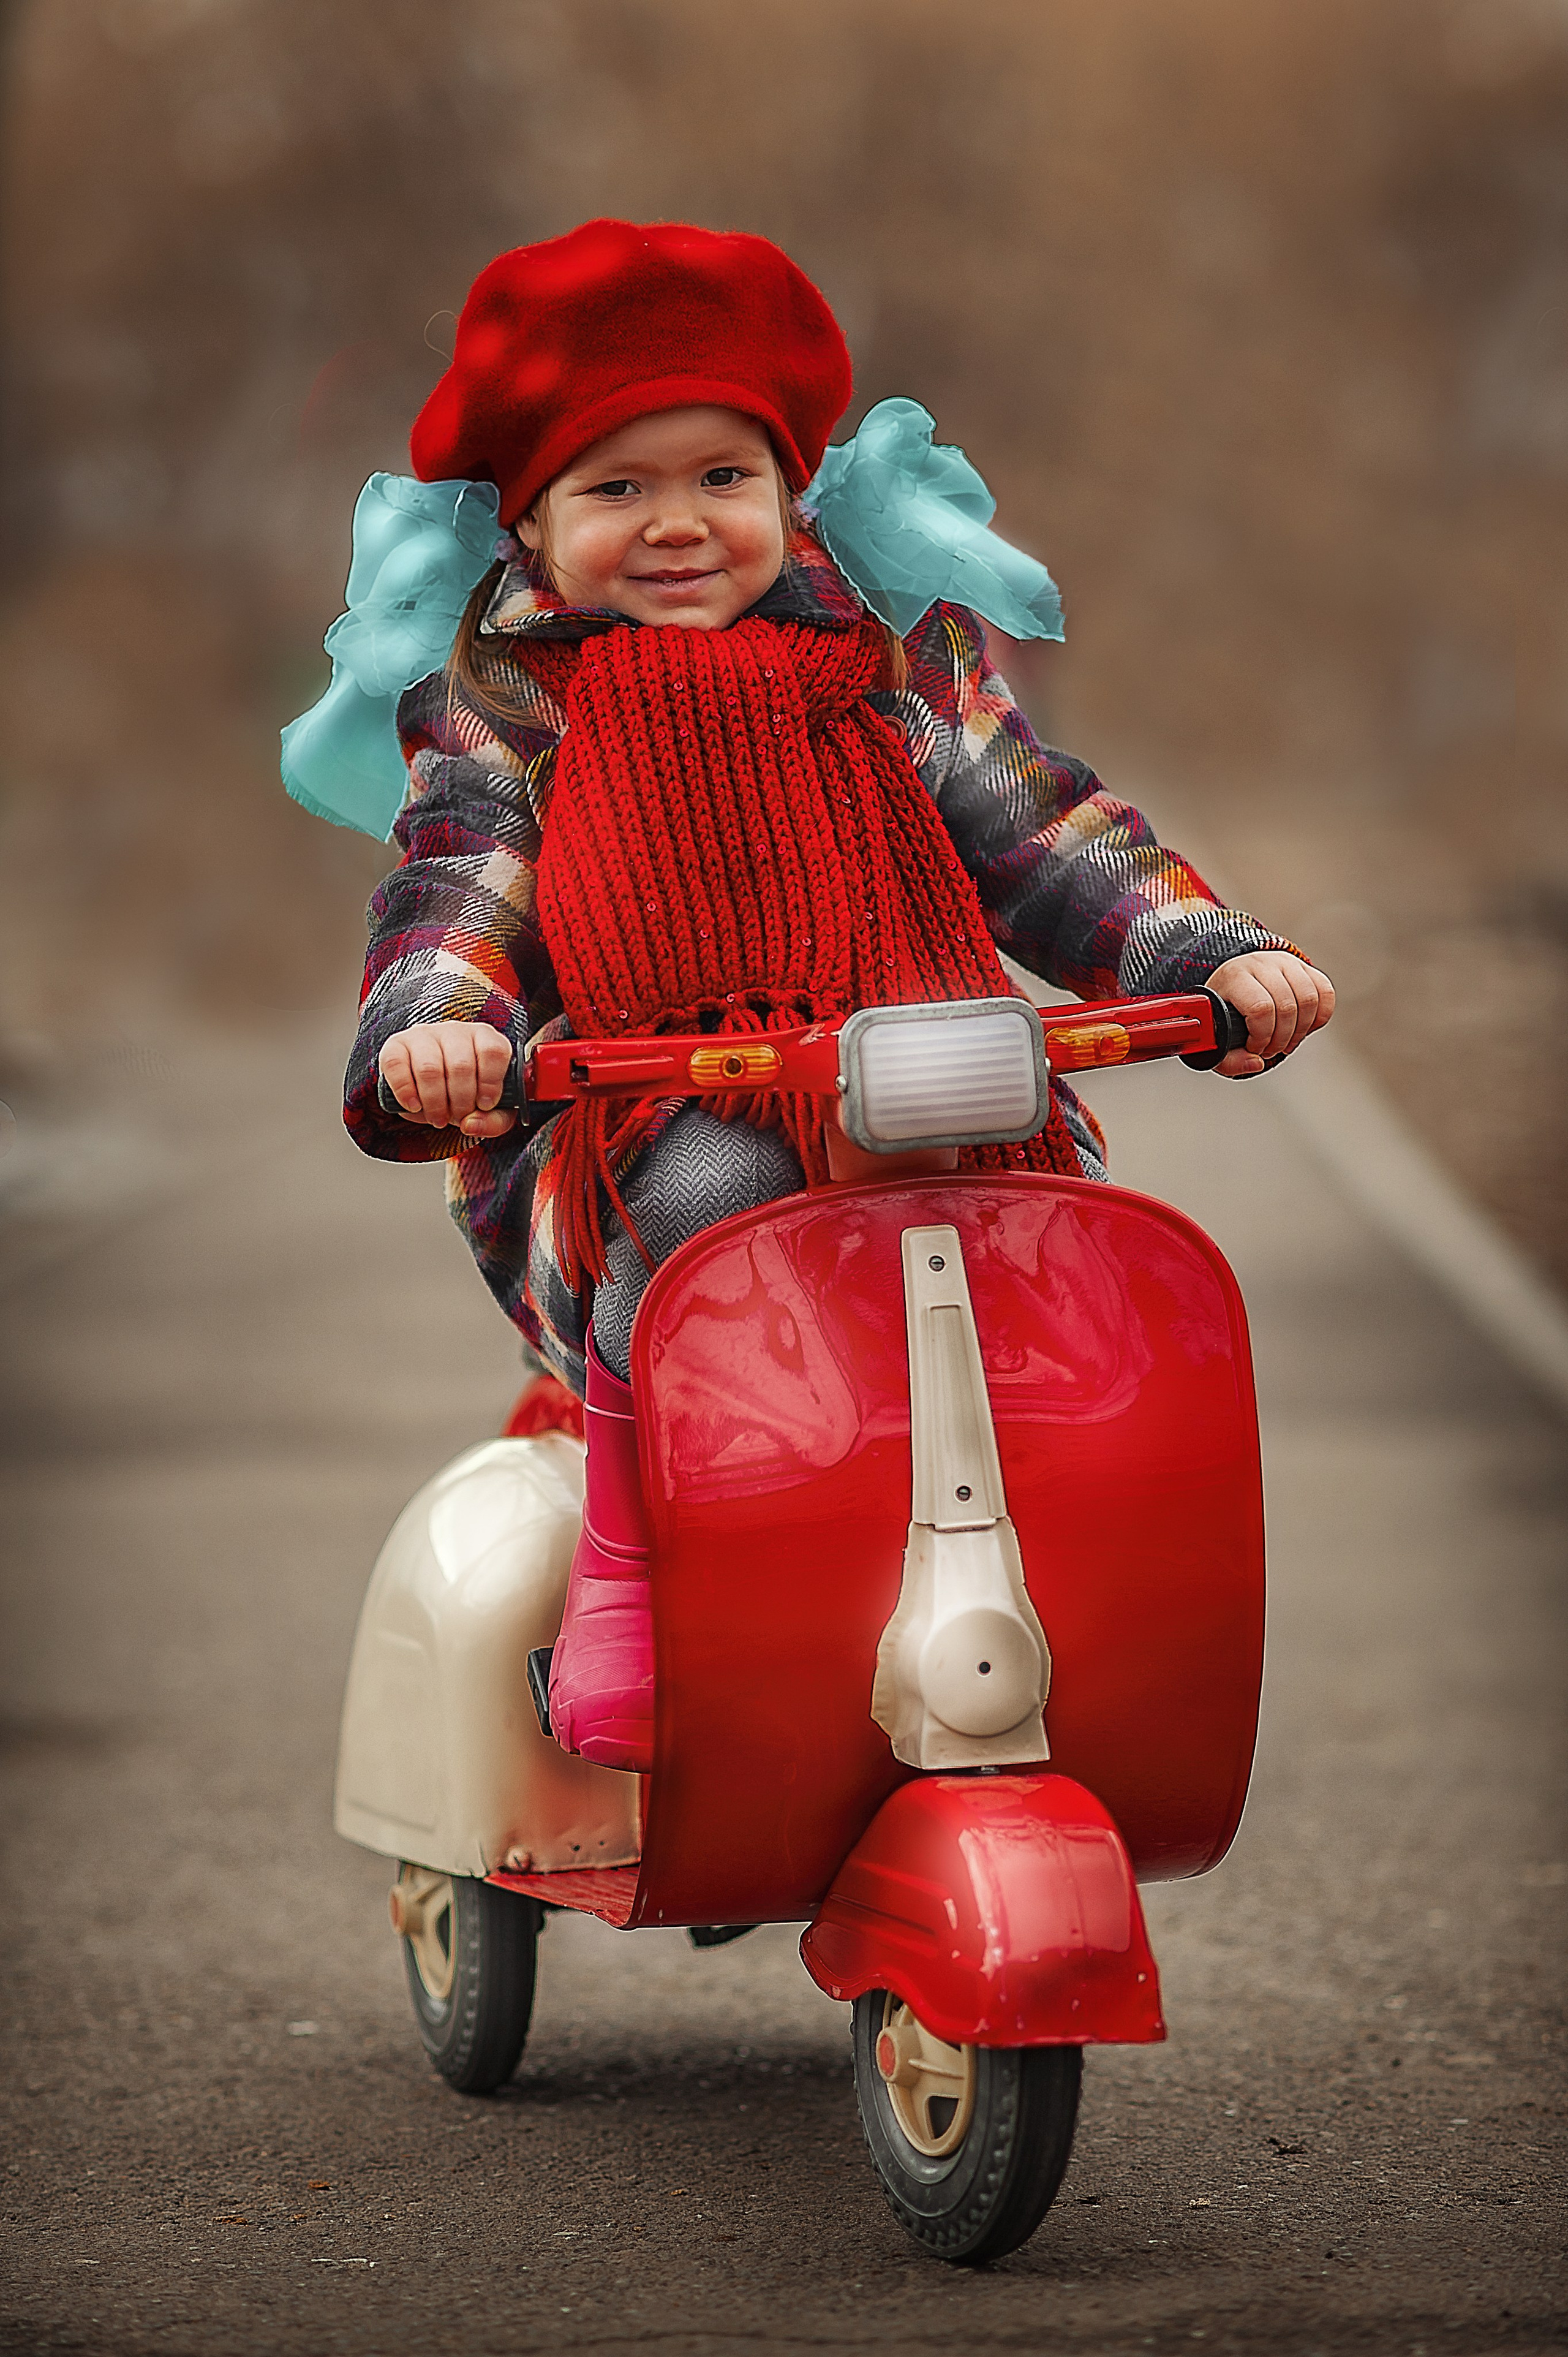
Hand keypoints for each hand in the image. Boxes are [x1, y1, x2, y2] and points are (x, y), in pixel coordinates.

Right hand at [378, 1021, 516, 1135]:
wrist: (431, 1090)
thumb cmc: (466, 1094)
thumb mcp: (489, 1111)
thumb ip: (494, 1122)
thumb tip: (470, 1125)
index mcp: (484, 1038)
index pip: (493, 1051)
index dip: (490, 1083)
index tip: (484, 1105)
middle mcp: (454, 1031)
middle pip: (460, 1066)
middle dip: (460, 1102)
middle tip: (458, 1118)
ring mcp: (423, 1035)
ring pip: (429, 1068)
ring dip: (434, 1102)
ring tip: (437, 1118)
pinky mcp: (396, 1045)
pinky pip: (396, 1065)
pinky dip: (405, 1092)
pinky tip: (414, 1106)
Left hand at [1205, 952, 1334, 1077]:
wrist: (1232, 980)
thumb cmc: (1223, 1009)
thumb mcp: (1214, 1035)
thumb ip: (1228, 1059)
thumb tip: (1256, 1064)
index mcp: (1235, 977)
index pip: (1260, 1007)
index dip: (1262, 1035)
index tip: (1254, 1047)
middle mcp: (1261, 965)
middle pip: (1287, 1006)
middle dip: (1281, 1038)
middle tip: (1271, 1049)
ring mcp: (1285, 963)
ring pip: (1309, 999)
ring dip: (1301, 1030)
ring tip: (1286, 1041)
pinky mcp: (1303, 968)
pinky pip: (1325, 992)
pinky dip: (1320, 1017)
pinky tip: (1304, 1027)